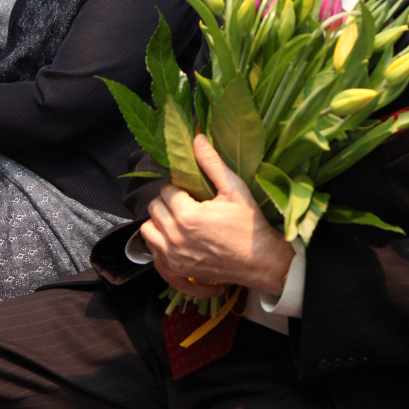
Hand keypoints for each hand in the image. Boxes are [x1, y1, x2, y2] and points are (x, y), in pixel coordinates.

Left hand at [140, 134, 294, 296]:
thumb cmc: (249, 224)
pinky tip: (174, 238)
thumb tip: (196, 138)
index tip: (191, 189)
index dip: (178, 185)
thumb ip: (212, 163)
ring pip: (148, 230)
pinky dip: (159, 243)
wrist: (260, 260)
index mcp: (188, 215)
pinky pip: (154, 253)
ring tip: (177, 218)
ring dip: (159, 221)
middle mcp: (175, 237)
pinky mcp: (177, 270)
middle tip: (185, 201)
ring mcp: (174, 256)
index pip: (166, 190)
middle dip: (167, 201)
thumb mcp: (235, 189)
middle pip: (154, 208)